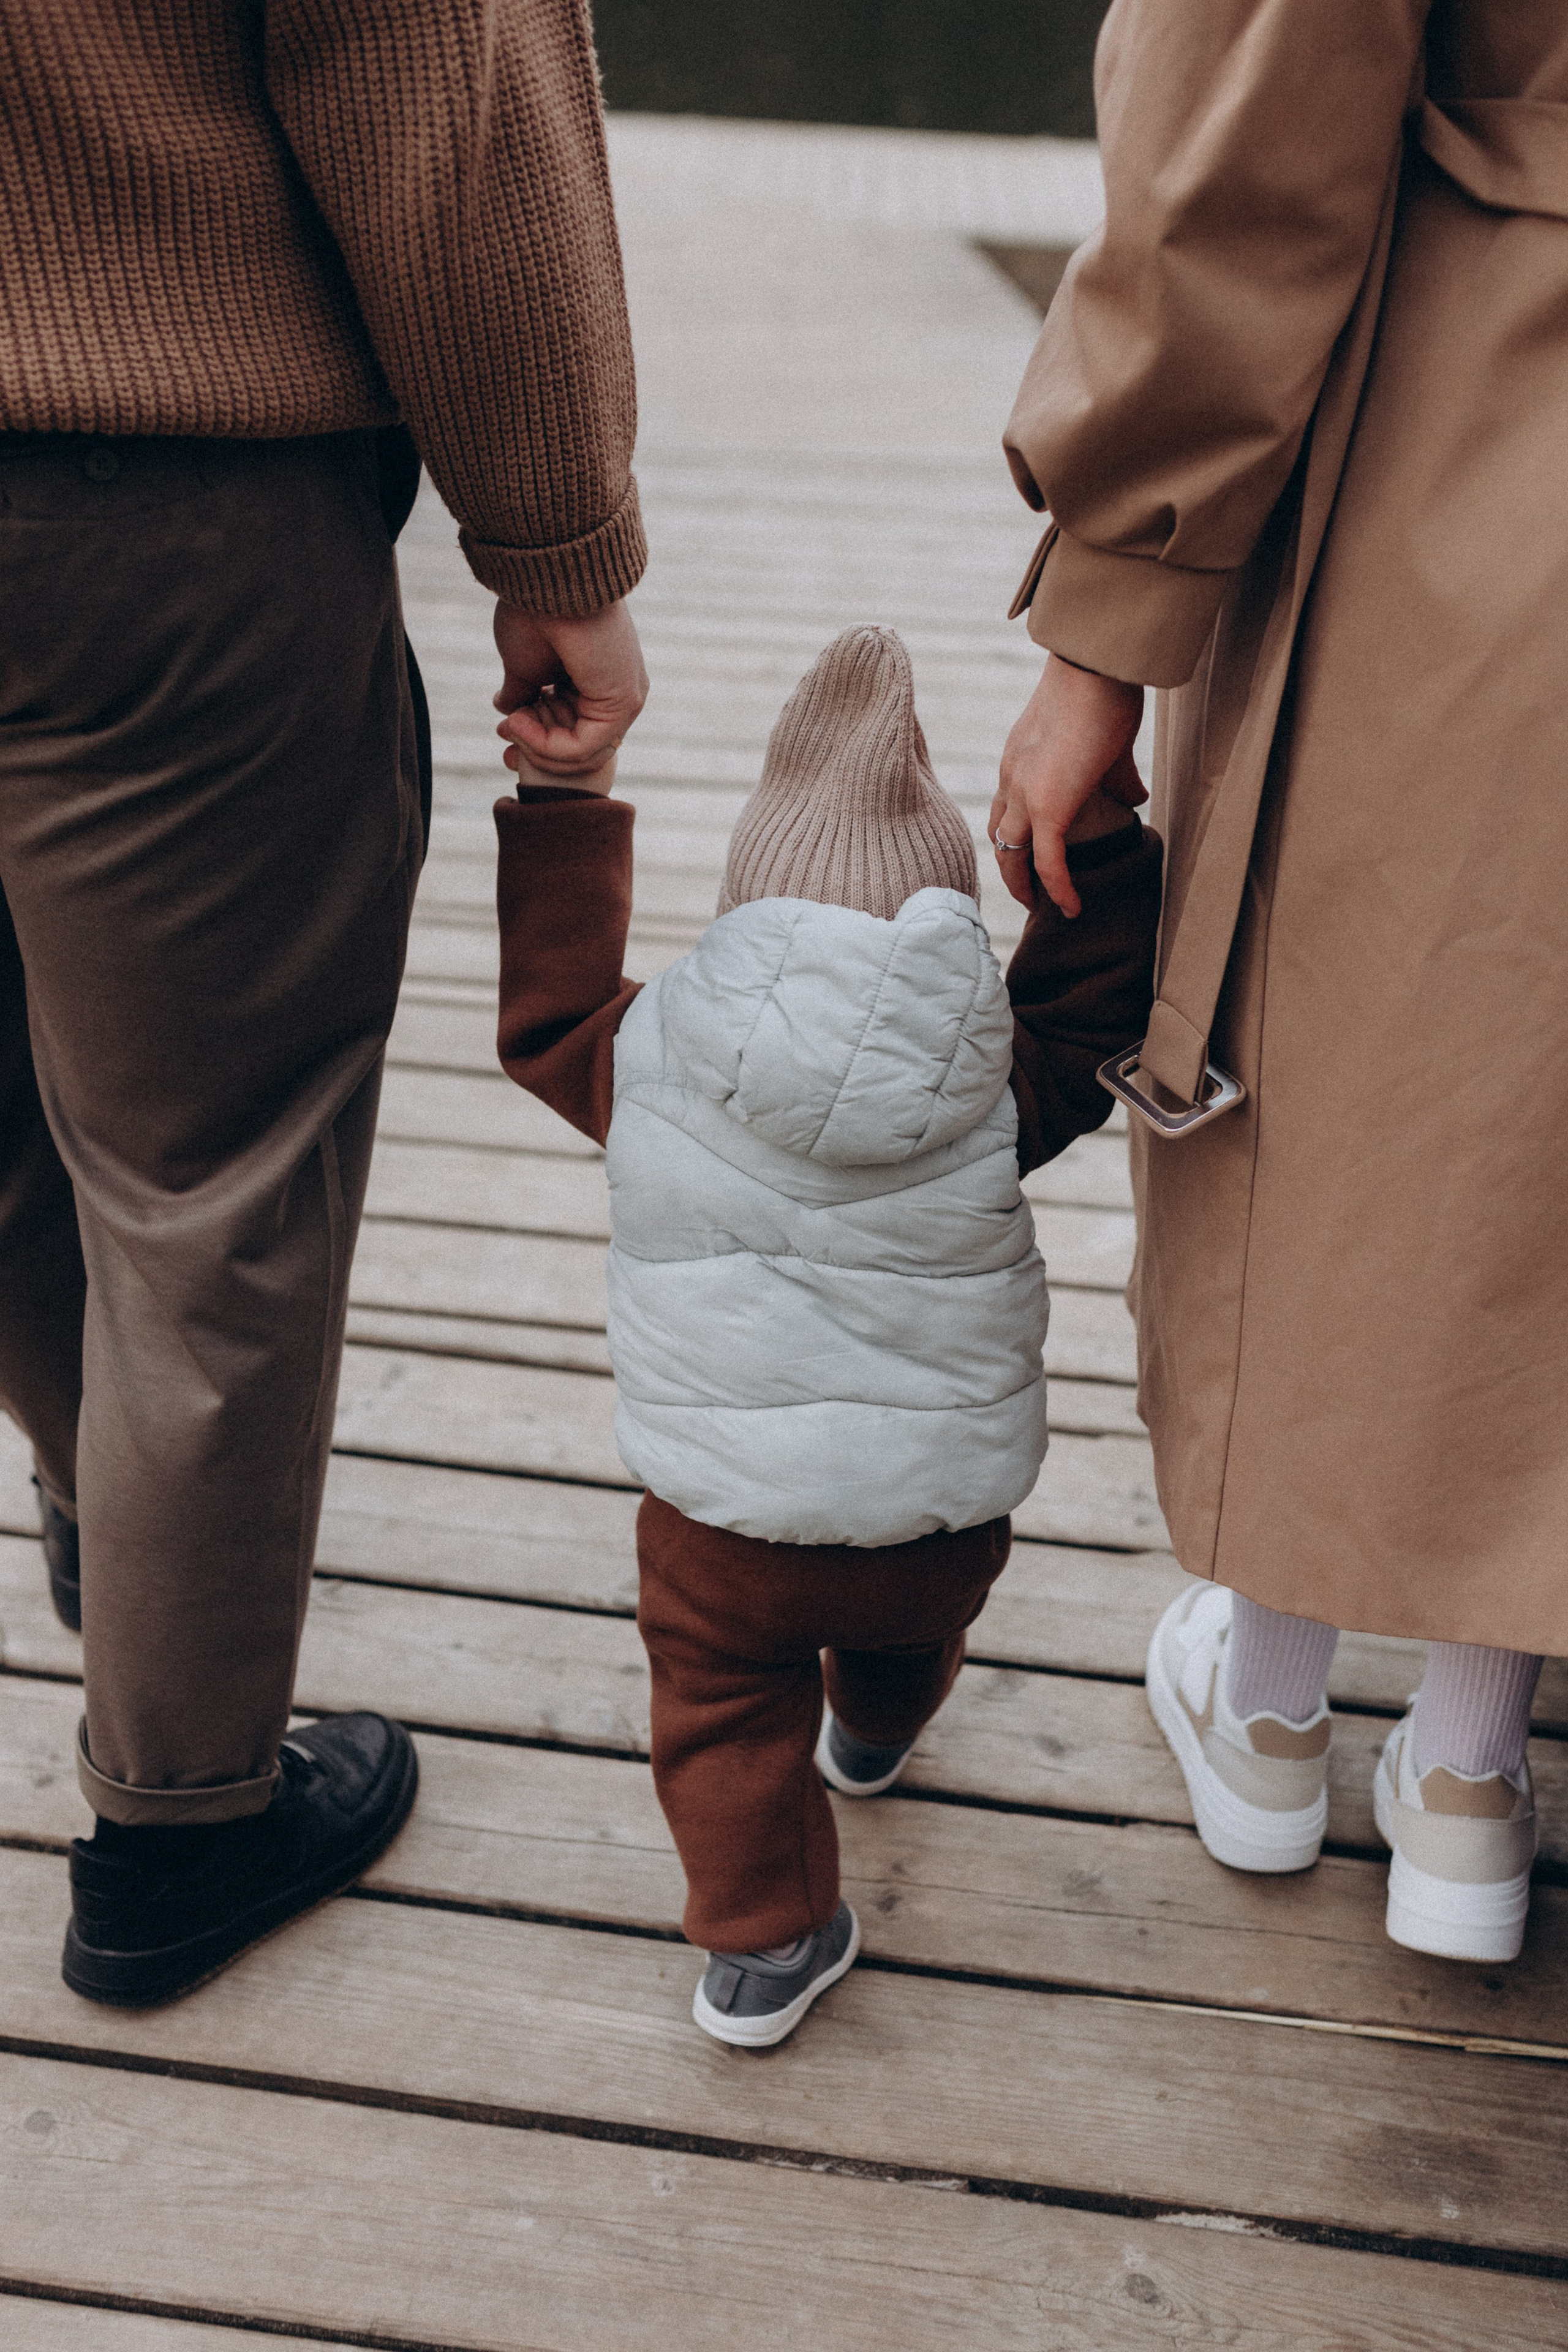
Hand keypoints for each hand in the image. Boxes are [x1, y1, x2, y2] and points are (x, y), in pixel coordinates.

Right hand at [494, 598, 647, 784]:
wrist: (547, 577)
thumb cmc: (535, 609)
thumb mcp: (524, 663)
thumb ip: (522, 691)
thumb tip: (508, 709)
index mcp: (597, 681)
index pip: (574, 734)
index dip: (538, 743)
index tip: (505, 734)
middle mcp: (616, 692)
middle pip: (580, 750)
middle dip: (536, 752)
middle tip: (505, 739)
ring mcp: (624, 699)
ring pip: (583, 756)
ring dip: (537, 749)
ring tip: (512, 724)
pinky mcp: (623, 703)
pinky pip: (582, 748)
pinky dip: (545, 745)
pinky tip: (520, 721)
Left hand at [990, 655, 1145, 916]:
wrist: (1095, 668)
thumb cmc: (1104, 690)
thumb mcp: (1105, 740)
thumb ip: (1116, 774)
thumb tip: (1136, 798)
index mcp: (1018, 761)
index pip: (1004, 809)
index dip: (1015, 838)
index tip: (1029, 859)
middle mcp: (1011, 780)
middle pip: (1000, 837)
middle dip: (1012, 870)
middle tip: (1029, 895)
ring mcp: (1025, 794)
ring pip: (1013, 855)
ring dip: (1025, 886)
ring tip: (1045, 908)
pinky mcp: (1048, 807)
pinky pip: (1047, 862)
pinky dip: (1058, 888)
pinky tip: (1072, 908)